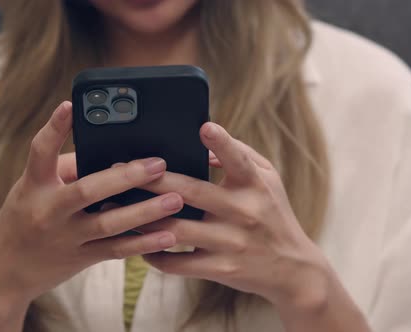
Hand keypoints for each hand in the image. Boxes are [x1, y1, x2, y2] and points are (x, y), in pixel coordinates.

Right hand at [0, 102, 182, 331]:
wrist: (5, 271)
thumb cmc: (24, 217)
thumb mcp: (31, 188)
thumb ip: (66, 169)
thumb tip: (111, 152)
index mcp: (33, 185)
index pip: (40, 152)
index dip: (54, 128)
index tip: (71, 105)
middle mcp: (49, 211)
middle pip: (87, 191)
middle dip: (124, 177)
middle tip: (158, 164)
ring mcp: (66, 237)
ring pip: (109, 224)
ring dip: (145, 212)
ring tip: (176, 199)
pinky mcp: (81, 257)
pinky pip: (116, 250)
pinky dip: (143, 243)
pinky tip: (169, 234)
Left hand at [139, 122, 332, 310]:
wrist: (294, 269)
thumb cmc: (274, 213)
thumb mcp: (268, 179)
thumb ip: (240, 154)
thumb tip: (204, 139)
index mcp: (254, 185)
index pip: (238, 160)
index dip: (222, 143)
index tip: (204, 127)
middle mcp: (243, 212)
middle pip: (190, 192)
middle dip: (152, 180)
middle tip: (122, 169)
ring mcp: (231, 243)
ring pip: (177, 229)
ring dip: (143, 220)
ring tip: (117, 209)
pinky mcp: (222, 269)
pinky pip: (179, 264)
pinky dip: (155, 255)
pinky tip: (139, 246)